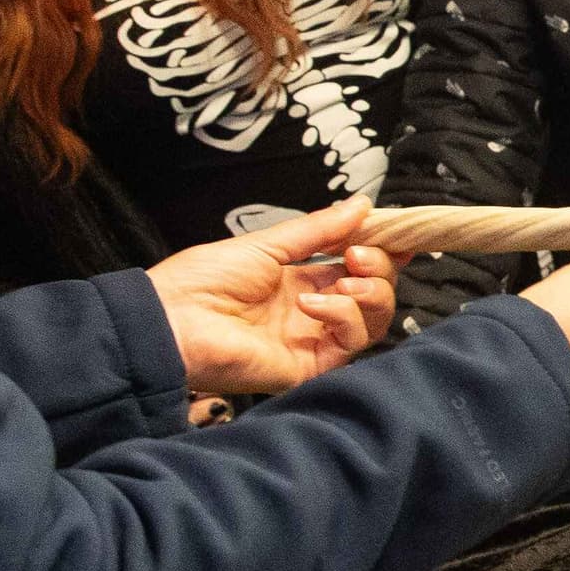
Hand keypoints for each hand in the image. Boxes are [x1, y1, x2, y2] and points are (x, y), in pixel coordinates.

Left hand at [146, 198, 400, 396]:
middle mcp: (312, 312)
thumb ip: (320, 229)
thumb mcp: (267, 244)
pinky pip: (351, 343)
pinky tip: (313, 304)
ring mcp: (313, 340)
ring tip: (345, 277)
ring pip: (372, 320)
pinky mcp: (311, 366)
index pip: (355, 268)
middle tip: (358, 254)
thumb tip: (363, 204)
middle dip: (379, 268)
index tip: (398, 233)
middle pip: (372, 293)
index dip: (380, 252)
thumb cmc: (203, 280)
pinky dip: (344, 316)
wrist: (171, 320)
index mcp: (299, 282)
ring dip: (370, 292)